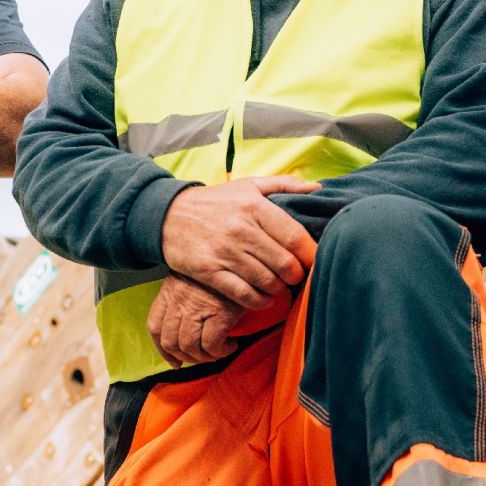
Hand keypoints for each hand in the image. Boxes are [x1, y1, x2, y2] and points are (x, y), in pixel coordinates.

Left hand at [148, 276, 247, 366]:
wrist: (244, 259)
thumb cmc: (222, 271)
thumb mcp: (194, 278)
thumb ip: (184, 298)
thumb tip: (183, 328)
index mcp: (170, 291)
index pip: (154, 327)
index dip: (162, 350)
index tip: (174, 360)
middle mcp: (179, 301)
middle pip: (170, 342)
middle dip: (185, 357)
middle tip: (202, 357)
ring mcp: (198, 308)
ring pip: (190, 346)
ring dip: (204, 357)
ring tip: (218, 352)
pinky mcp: (219, 313)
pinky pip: (211, 345)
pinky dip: (220, 351)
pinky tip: (231, 345)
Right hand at [159, 176, 320, 306]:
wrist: (168, 214)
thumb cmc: (216, 201)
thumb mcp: (248, 184)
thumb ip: (284, 184)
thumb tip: (317, 188)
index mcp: (255, 206)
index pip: (295, 237)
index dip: (310, 254)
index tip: (312, 260)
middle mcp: (241, 229)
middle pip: (285, 264)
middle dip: (296, 275)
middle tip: (295, 276)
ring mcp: (225, 252)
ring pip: (267, 282)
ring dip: (278, 289)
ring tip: (278, 286)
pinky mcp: (210, 271)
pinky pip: (244, 295)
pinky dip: (258, 301)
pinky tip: (261, 297)